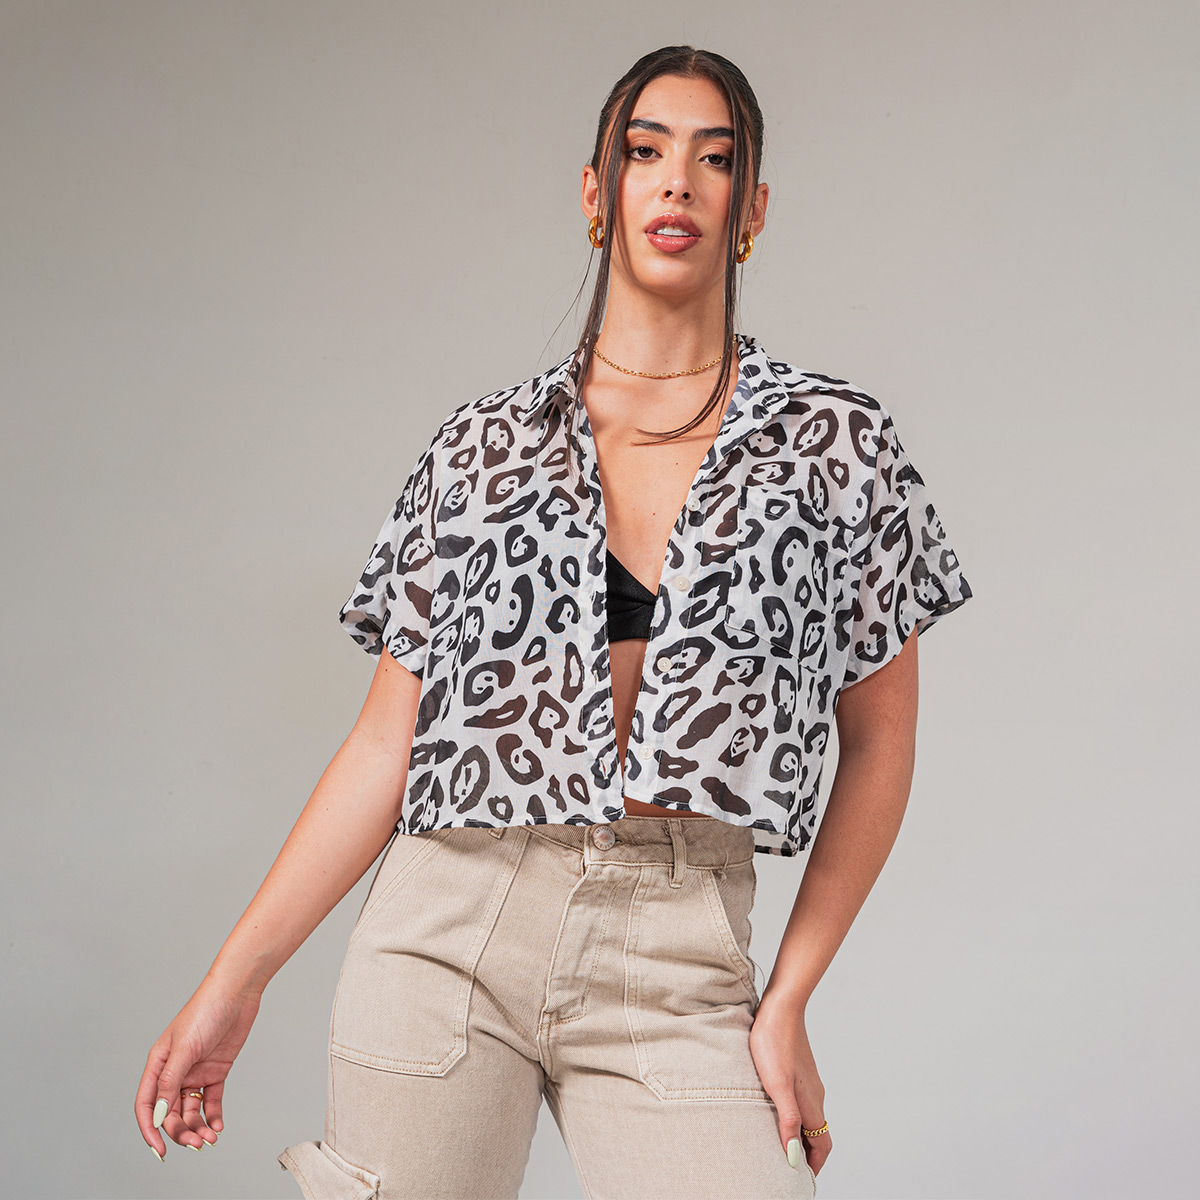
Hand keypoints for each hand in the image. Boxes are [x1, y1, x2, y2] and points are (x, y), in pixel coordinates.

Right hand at [134, 973, 262, 1160]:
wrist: (238, 992)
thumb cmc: (206, 1011)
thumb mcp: (184, 1048)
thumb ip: (170, 1081)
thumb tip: (159, 1115)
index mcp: (158, 1064)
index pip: (148, 1105)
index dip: (150, 1129)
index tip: (160, 1150)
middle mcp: (175, 1071)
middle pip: (171, 1112)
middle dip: (181, 1131)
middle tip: (196, 1143)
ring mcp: (196, 1072)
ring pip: (191, 1109)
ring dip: (198, 1126)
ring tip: (210, 1138)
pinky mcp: (216, 1070)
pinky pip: (211, 1099)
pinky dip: (213, 1115)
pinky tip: (218, 1126)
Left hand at [749, 992, 831, 1177]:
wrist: (780, 1008)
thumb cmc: (774, 1043)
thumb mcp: (777, 1086)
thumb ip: (788, 1121)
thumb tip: (794, 1156)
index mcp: (811, 1103)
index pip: (821, 1145)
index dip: (814, 1165)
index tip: (802, 1180)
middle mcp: (815, 1095)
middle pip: (818, 1134)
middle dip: (808, 1154)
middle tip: (791, 1167)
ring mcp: (808, 1081)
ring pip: (811, 1117)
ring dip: (802, 1135)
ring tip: (784, 1144)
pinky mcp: (799, 1069)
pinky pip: (803, 1101)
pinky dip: (796, 1116)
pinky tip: (779, 1110)